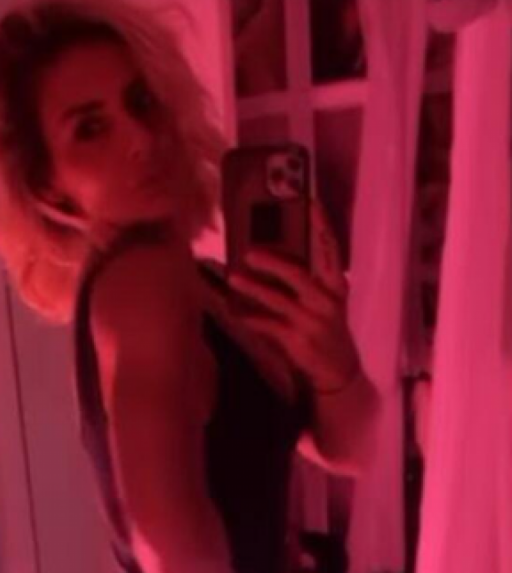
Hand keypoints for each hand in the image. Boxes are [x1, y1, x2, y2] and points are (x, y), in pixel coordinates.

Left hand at [229, 202, 360, 391]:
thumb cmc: (328, 328)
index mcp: (336, 286)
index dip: (322, 226)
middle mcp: (327, 301)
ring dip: (253, 288)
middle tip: (249, 252)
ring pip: (278, 300)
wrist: (339, 369)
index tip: (311, 202)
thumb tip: (275, 255)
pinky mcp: (297, 340)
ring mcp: (312, 322)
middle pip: (297, 274)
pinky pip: (268, 325)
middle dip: (272, 262)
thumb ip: (310, 280)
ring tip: (233, 277)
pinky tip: (234, 311)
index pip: (331, 250)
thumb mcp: (327, 302)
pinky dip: (249, 317)